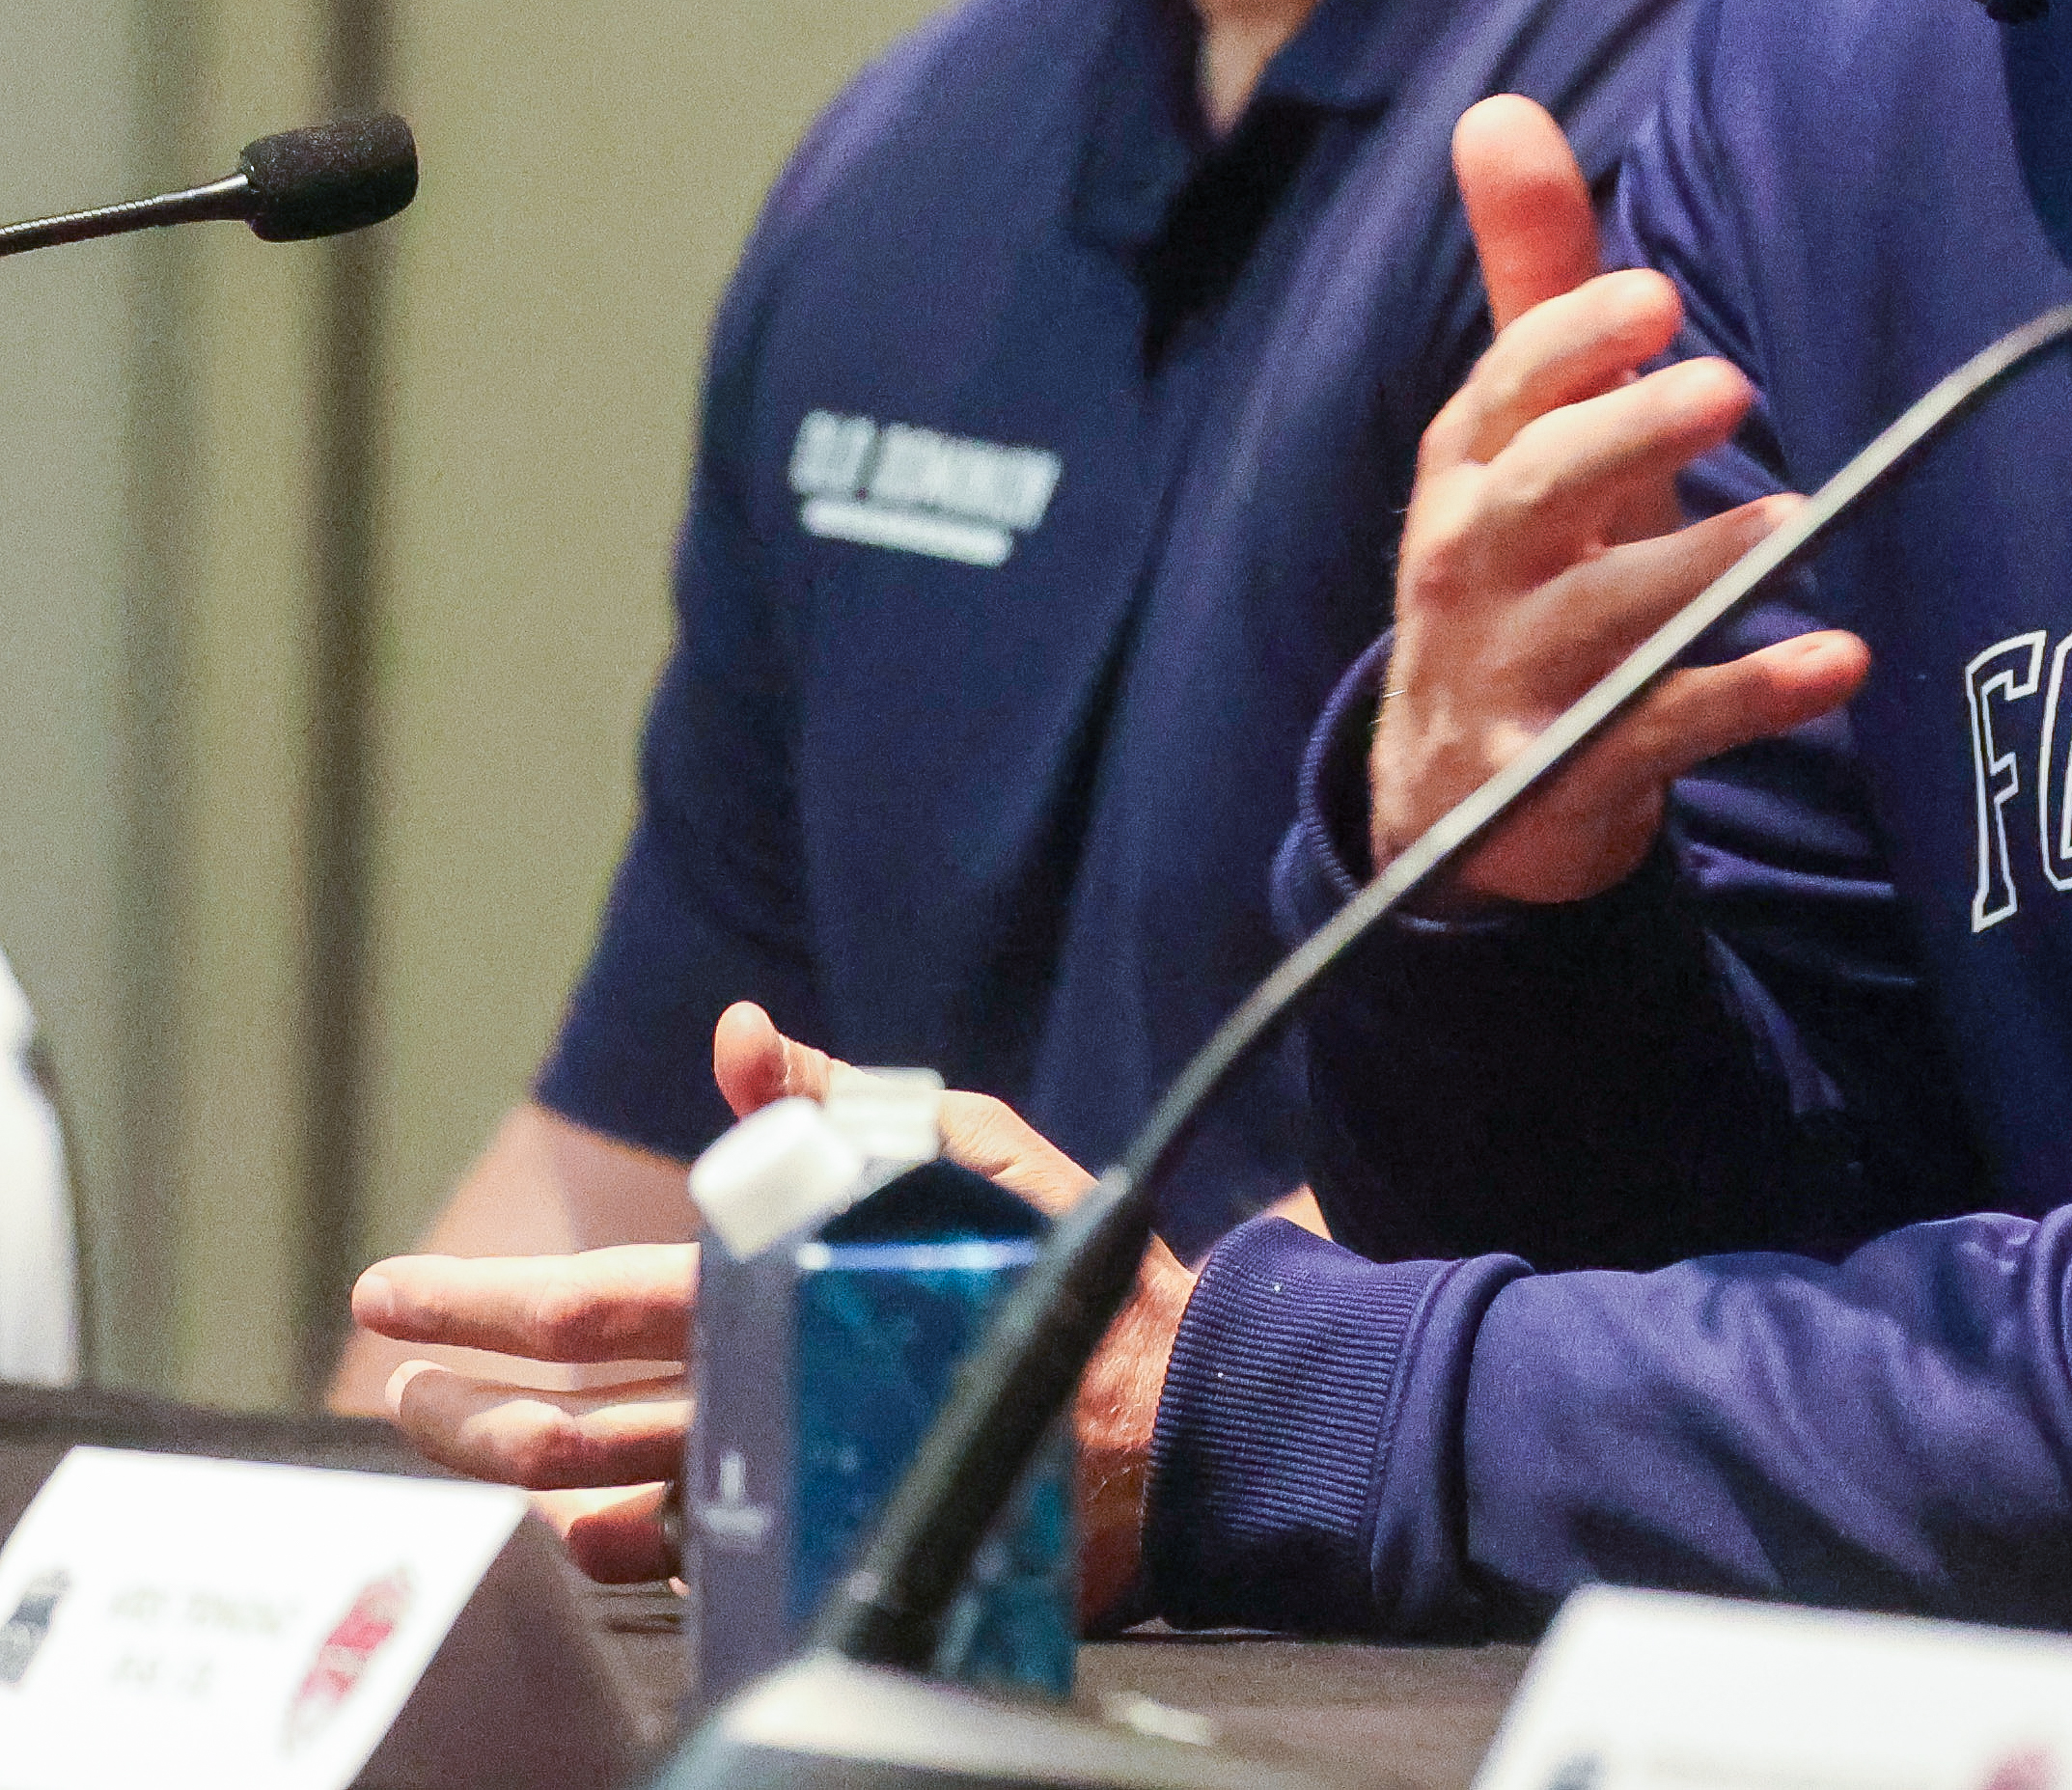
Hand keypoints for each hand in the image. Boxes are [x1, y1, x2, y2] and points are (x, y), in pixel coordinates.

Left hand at [352, 1004, 1190, 1616]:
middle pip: (554, 1424)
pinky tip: (553, 1513)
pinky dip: (585, 1541)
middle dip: (454, 1400)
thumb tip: (741, 1033)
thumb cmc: (1059, 1257)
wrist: (1158, 1415)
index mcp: (774, 1290)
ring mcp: (771, 1482)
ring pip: (587, 1503)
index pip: (583, 1306)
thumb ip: (834, 1099)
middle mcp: (754, 1398)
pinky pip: (661, 1563)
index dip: (473, 1302)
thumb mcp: (960, 1143)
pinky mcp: (804, 1541)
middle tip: (400, 1378)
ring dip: (499, 1470)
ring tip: (449, 1433)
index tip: (387, 1295)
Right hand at [1369, 94, 1868, 900]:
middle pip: (1537, 493)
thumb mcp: (1526, 431)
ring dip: (1695, 570)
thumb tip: (1498, 108)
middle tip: (1727, 386)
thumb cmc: (1526, 564)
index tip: (1657, 299)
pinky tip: (1841, 661)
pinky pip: (1662, 732)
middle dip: (1624, 436)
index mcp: (1470, 467)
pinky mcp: (1564, 773)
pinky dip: (1750, 699)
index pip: (1506, 390)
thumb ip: (1533, 279)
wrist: (1463, 792)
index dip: (1572, 345)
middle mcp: (1472, 564)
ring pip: (1599, 618)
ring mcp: (1512, 674)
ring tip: (1792, 525)